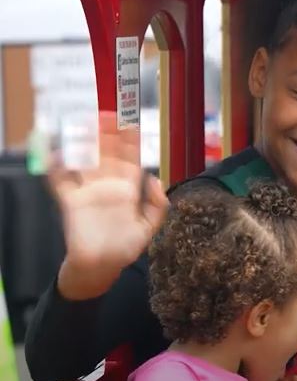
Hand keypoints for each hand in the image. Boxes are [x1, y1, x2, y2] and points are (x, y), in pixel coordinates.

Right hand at [51, 112, 168, 299]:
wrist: (101, 267)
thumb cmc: (125, 247)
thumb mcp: (150, 228)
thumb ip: (158, 206)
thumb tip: (155, 180)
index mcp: (128, 189)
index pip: (130, 159)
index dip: (129, 141)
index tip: (130, 123)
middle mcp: (108, 186)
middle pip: (107, 154)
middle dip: (106, 135)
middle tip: (105, 114)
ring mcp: (88, 192)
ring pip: (86, 161)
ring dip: (84, 143)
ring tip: (82, 124)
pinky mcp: (71, 202)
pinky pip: (62, 181)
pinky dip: (56, 167)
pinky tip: (54, 151)